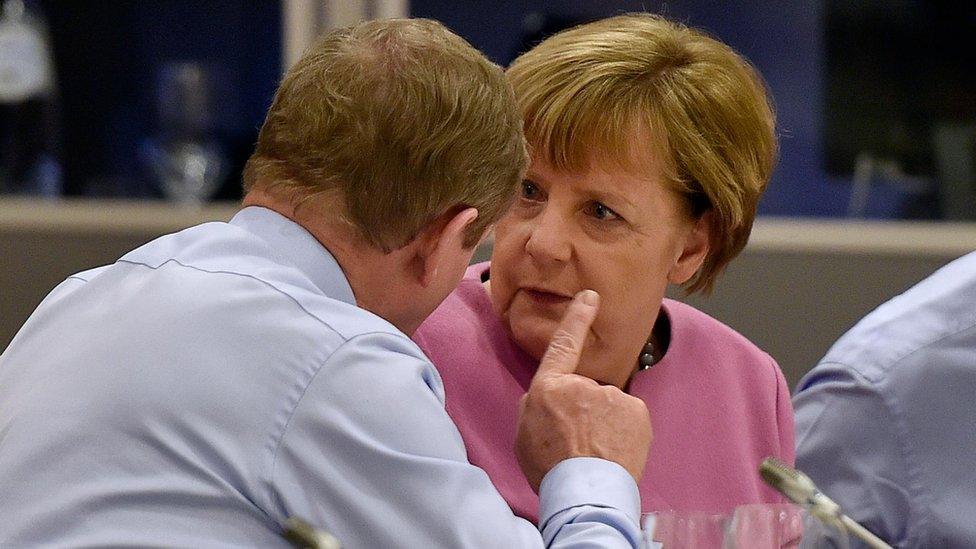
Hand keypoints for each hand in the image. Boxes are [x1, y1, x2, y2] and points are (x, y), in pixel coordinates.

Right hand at [515, 290, 651, 491]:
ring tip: (595, 451)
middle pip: (586, 390)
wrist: (585, 494)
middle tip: (577, 441)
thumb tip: (551, 396)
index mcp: (549, 388)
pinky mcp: (636, 410)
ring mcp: (612, 396)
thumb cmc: (549, 468)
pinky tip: (614, 451)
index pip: (562, 344)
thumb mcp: (523, 433)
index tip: (590, 296)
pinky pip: (628, 417)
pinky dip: (623, 431)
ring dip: (605, 422)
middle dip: (585, 409)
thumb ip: (536, 405)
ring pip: (609, 404)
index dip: (577, 318)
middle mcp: (582, 385)